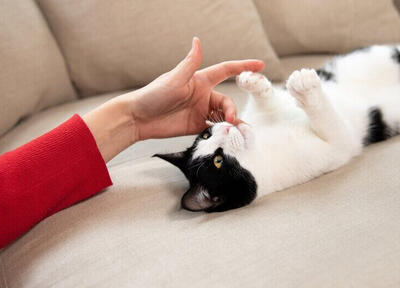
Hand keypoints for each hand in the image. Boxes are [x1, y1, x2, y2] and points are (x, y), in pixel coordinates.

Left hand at [124, 37, 263, 140]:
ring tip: (233, 131)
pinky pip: (213, 129)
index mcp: (200, 80)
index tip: (261, 65)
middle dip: (232, 111)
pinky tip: (224, 136)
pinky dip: (221, 132)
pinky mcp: (195, 126)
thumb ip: (190, 63)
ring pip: (223, 117)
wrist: (138, 119)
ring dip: (230, 123)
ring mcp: (200, 111)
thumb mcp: (174, 78)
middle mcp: (203, 95)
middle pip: (227, 101)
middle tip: (230, 121)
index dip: (244, 66)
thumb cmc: (154, 95)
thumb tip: (198, 40)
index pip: (226, 71)